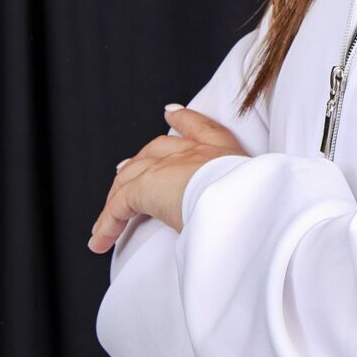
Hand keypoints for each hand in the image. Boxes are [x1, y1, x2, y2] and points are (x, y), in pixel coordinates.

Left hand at [87, 106, 250, 253]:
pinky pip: (118, 207)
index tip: (171, 114)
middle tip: (124, 169)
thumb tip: (248, 225)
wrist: (243, 202)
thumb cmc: (258, 206)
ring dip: (117, 200)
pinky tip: (99, 242)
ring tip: (106, 220)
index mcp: (224, 153)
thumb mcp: (256, 199)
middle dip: (141, 159)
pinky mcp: (145, 187)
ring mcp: (167, 166)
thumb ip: (247, 204)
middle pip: (157, 149)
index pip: (200, 128)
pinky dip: (106, 225)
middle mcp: (194, 153)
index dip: (184, 120)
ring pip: (131, 178)